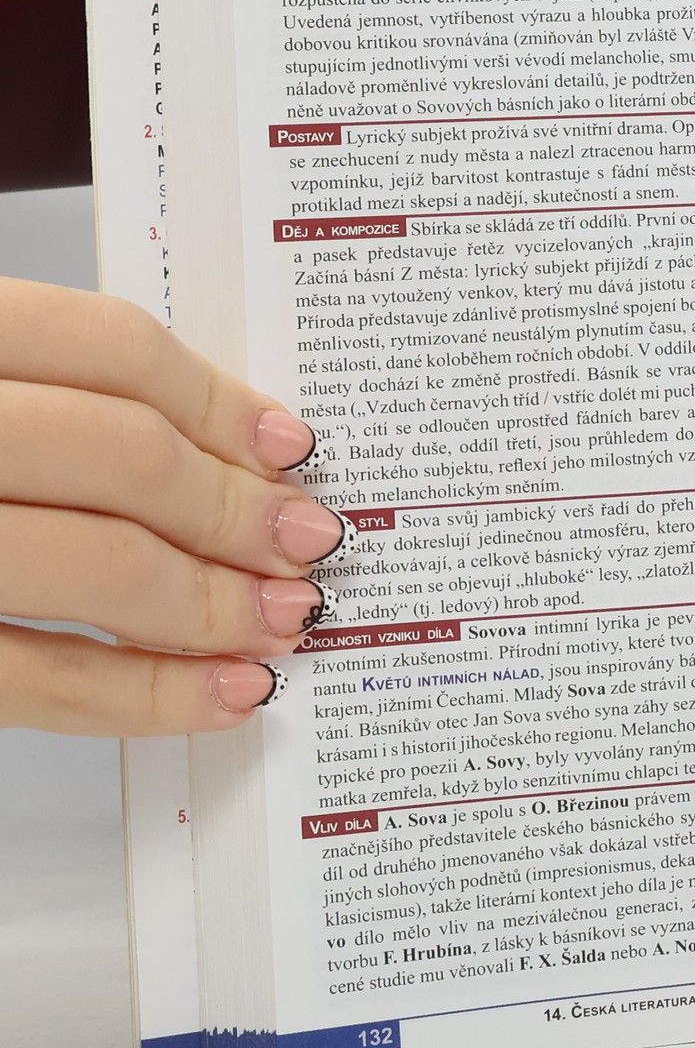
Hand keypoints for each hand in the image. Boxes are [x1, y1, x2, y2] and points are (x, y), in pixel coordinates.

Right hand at [0, 279, 347, 734]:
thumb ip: (39, 393)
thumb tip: (219, 446)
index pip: (108, 349)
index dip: (220, 402)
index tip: (292, 448)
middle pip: (120, 456)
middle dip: (235, 511)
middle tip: (309, 545)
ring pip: (91, 565)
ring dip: (211, 605)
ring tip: (283, 623)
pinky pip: (31, 679)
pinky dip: (142, 697)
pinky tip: (217, 698)